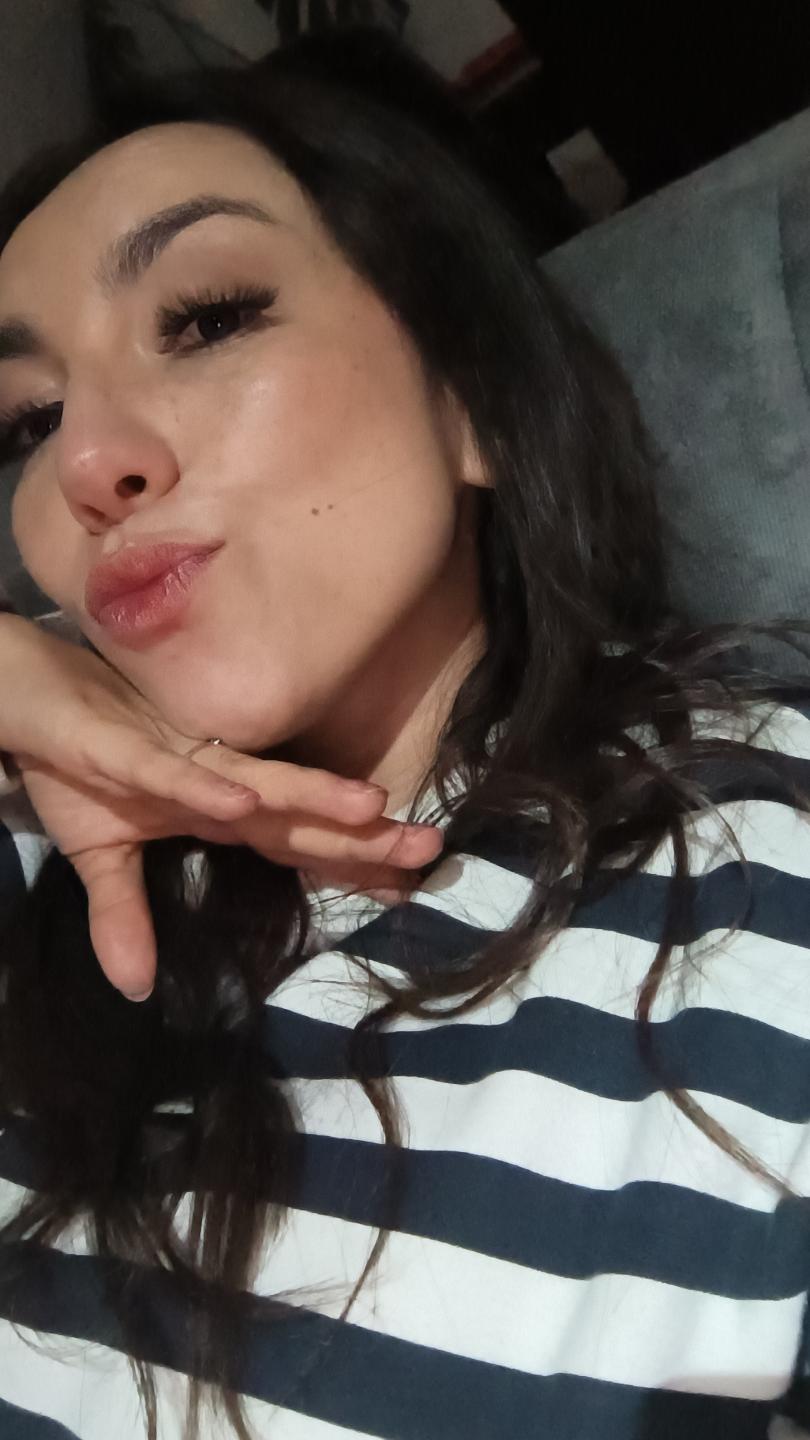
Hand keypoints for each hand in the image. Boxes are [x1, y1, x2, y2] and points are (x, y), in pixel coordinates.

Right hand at [0, 617, 441, 999]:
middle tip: (430, 849)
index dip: (350, 865)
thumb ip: (125, 916)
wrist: (25, 702)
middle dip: (362, 835)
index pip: (296, 845)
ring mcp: (176, 760)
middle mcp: (215, 782)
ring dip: (312, 795)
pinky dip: (207, 784)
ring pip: (257, 781)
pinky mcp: (124, 749)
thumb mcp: (100, 856)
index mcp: (217, 809)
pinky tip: (246, 799)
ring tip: (370, 807)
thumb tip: (134, 988)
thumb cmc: (75, 765)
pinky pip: (172, 770)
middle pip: (297, 817)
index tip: (408, 889)